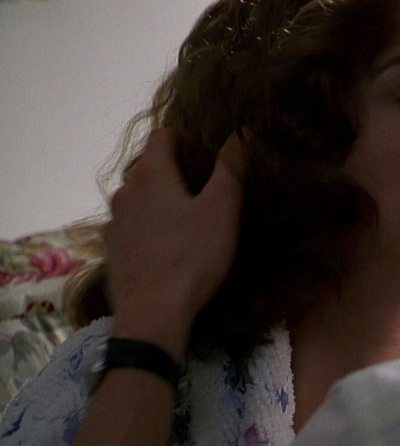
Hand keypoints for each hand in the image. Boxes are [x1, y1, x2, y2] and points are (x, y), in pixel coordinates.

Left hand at [104, 129, 245, 359]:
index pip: (164, 135)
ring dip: (162, 200)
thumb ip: (232, 167)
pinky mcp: (112, 250)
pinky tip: (169, 247)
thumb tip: (241, 131)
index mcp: (150, 174)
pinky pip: (133, 225)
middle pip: (150, 166)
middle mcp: (125, 191)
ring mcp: (114, 222)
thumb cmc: (192, 256)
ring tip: (189, 220)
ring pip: (140, 197)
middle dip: (176, 170)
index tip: (210, 157)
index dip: (188, 138)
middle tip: (207, 190)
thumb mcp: (223, 209)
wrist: (152, 314)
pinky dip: (150, 226)